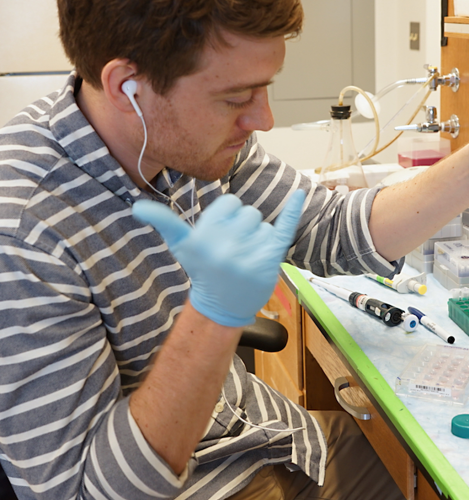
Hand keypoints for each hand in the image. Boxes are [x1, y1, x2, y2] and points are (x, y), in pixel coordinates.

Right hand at [132, 190, 304, 326]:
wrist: (223, 304)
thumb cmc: (203, 269)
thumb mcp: (180, 245)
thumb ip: (163, 222)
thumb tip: (137, 206)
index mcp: (204, 236)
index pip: (230, 203)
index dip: (226, 216)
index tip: (220, 234)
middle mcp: (226, 245)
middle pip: (249, 212)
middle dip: (242, 226)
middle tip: (233, 248)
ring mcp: (250, 253)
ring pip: (263, 223)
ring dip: (257, 235)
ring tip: (246, 256)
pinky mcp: (272, 258)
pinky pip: (285, 227)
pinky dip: (293, 210)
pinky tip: (300, 195)